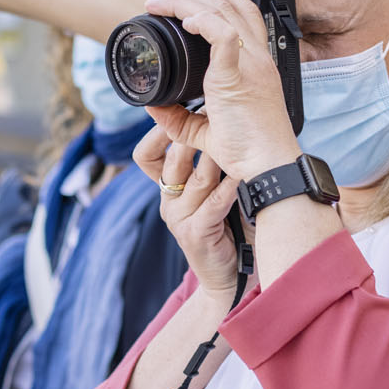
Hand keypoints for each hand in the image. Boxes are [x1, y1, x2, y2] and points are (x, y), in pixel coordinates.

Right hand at [134, 124, 243, 301]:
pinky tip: (240, 174)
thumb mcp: (212, 193)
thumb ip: (210, 165)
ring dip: (215, 158)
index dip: (158, 133)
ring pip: (196, 179)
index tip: (178, 110)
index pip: (148, 156)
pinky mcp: (195, 233)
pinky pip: (213, 204)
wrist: (230, 278)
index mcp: (168, 189)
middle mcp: (169, 202)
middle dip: (191, 136)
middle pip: (171, 160)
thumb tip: (219, 123)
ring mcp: (179, 219)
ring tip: (230, 139)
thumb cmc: (228, 229)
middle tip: (211, 114)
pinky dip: (228, 188)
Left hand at [137, 0, 300, 181]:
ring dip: (188, 1)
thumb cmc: (246, 150)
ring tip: (161, 2)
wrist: (267, 165)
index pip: (243, 13)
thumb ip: (179, 118)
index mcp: (256, 64)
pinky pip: (223, 34)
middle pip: (230, 4)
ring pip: (223, 12)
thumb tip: (152, 106)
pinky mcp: (240, 76)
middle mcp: (258, 57)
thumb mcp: (204, 130)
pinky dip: (203, 21)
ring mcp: (253, 64)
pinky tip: (184, 21)